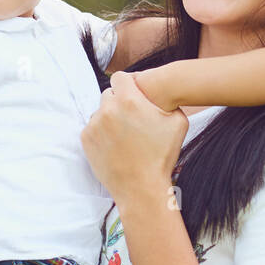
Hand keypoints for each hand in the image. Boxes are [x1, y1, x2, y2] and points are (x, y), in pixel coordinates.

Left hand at [81, 70, 188, 204]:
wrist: (141, 188)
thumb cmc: (162, 156)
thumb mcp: (178, 123)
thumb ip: (170, 102)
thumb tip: (163, 95)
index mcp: (129, 100)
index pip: (121, 77)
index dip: (128, 84)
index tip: (134, 94)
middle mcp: (108, 109)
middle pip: (109, 94)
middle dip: (119, 102)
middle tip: (132, 118)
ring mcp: (94, 125)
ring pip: (100, 111)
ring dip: (110, 118)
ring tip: (125, 136)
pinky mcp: (86, 139)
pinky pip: (93, 127)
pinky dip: (102, 133)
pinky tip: (116, 145)